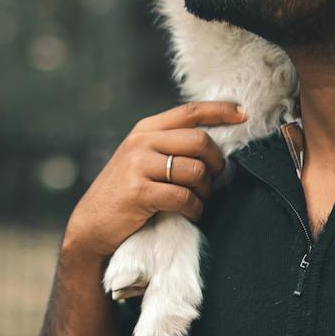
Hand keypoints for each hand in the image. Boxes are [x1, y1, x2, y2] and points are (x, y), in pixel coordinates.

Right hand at [62, 100, 243, 260]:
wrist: (91, 225)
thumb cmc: (125, 193)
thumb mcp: (141, 159)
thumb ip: (169, 146)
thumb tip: (214, 145)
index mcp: (145, 130)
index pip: (190, 111)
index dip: (220, 110)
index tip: (243, 114)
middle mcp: (141, 142)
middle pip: (199, 141)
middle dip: (216, 163)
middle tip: (215, 180)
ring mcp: (138, 166)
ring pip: (195, 170)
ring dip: (205, 191)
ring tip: (198, 200)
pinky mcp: (139, 192)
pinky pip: (184, 196)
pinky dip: (194, 208)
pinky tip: (189, 213)